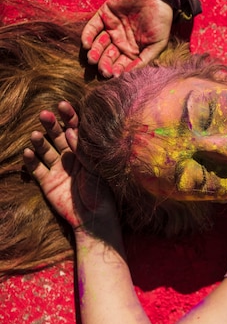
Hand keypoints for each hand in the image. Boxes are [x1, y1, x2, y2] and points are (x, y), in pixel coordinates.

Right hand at [23, 102, 117, 235]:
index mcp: (86, 152)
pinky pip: (36, 168)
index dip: (70, 117)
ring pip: (45, 150)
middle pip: (59, 136)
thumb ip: (84, 150)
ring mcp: (58, 169)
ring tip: (36, 134)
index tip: (63, 105)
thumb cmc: (102, 192)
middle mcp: (71, 158)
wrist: (94, 218)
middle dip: (52, 125)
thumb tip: (71, 130)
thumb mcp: (96, 168)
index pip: (77, 130)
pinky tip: (27, 152)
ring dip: (40, 141)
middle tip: (44, 114)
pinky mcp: (47, 182)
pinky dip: (30, 160)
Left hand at [82, 0, 173, 77]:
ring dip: (94, 52)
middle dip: (104, 63)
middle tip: (102, 70)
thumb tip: (130, 73)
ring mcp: (111, 27)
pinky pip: (92, 27)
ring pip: (98, 43)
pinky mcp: (104, 15)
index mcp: (133, 50)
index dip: (117, 70)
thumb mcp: (158, 44)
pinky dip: (87, 36)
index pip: (121, 64)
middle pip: (108, 55)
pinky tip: (86, 45)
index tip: (114, 75)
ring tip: (92, 59)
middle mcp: (121, 41)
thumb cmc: (161, 21)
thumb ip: (144, 59)